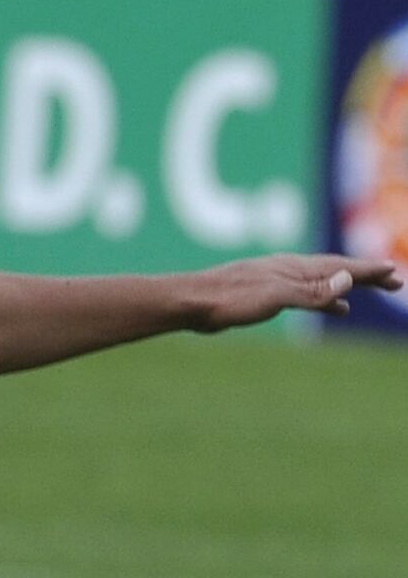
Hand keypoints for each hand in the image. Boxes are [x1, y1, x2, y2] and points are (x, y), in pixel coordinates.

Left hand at [189, 254, 401, 331]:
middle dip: (366, 274)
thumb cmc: (229, 300)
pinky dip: (328, 298)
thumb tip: (347, 279)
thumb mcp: (275, 297)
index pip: (340, 268)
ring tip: (370, 288)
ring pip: (323, 280)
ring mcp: (277, 281)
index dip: (368, 271)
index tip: (394, 271)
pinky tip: (337, 309)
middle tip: (395, 281)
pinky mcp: (265, 294)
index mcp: (293, 269)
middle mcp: (288, 270)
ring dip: (348, 284)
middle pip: (336, 270)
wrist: (191, 303)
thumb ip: (312, 291)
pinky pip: (308, 294)